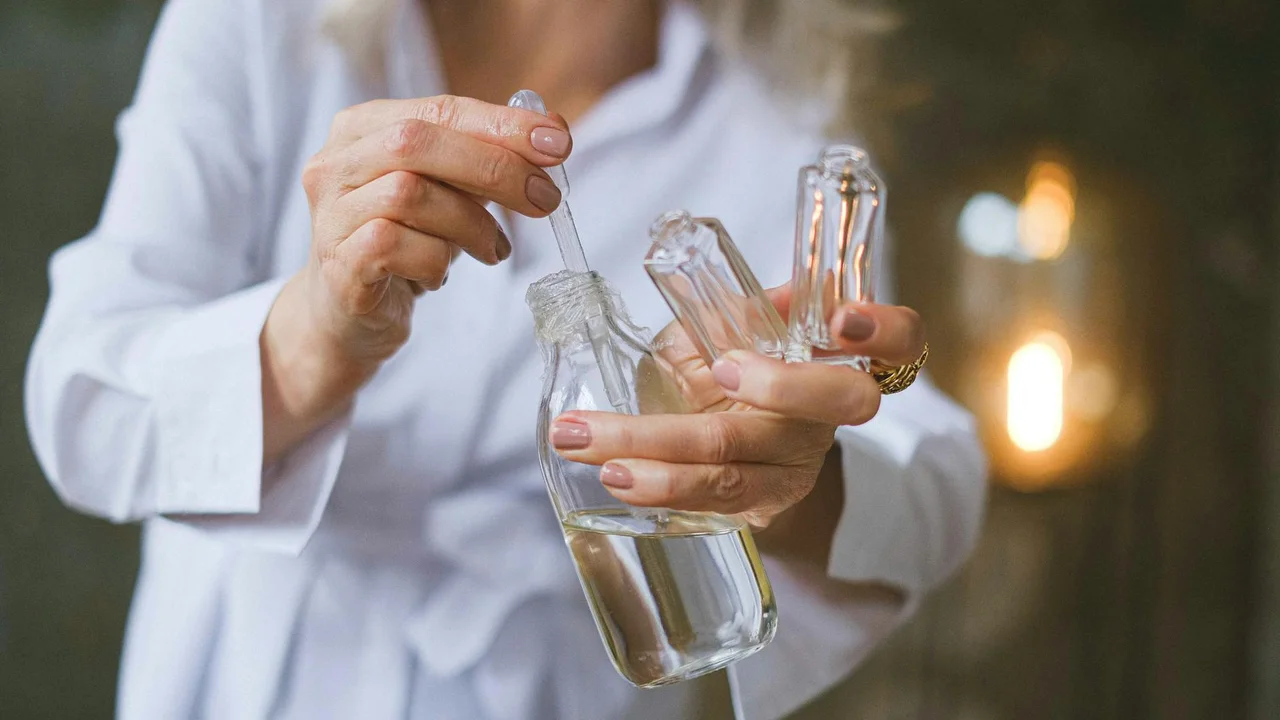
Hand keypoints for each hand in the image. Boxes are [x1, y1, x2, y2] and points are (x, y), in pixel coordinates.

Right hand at [262, 96, 572, 459]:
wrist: (347, 316)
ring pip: (407, 194)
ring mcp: (330, 215)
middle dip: (493, 167)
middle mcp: (335, 164)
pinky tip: (441, 275)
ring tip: (493, 249)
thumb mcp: (449, 193)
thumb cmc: (405, 244)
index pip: (438, 110)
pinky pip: (394, 248)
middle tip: (545, 198)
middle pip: (415, 142)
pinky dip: (436, 261)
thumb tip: (552, 135)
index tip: (558, 142)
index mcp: (361, 129)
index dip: (501, 124)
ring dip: (470, 224)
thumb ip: (487, 160)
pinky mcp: (338, 264)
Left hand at [550, 287, 926, 528]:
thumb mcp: (735, 328)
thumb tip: (704, 280)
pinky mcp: (759, 507)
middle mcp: (828, 416)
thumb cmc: (733, 367)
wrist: (735, 454)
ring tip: (590, 437)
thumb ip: (731, 308)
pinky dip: (657, 486)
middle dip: (779, 386)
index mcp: (837, 358)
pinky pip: (713, 502)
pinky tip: (609, 471)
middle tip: (720, 369)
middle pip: (838, 404)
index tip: (842, 321)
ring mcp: (795, 468)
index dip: (885, 330)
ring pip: (745, 465)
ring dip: (660, 450)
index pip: (902, 341)